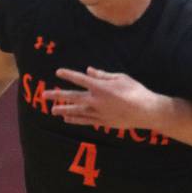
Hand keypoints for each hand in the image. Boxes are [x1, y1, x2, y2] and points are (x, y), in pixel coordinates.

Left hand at [42, 67, 156, 127]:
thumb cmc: (136, 91)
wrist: (146, 111)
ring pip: (76, 111)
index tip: (58, 72)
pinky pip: (85, 121)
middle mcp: (96, 100)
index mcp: (100, 87)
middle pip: (73, 97)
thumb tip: (89, 70)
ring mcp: (98, 113)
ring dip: (63, 110)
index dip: (68, 75)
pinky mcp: (102, 122)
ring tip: (52, 110)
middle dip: (58, 95)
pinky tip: (67, 119)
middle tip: (45, 95)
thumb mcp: (120, 78)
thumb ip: (103, 75)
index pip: (80, 79)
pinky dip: (75, 120)